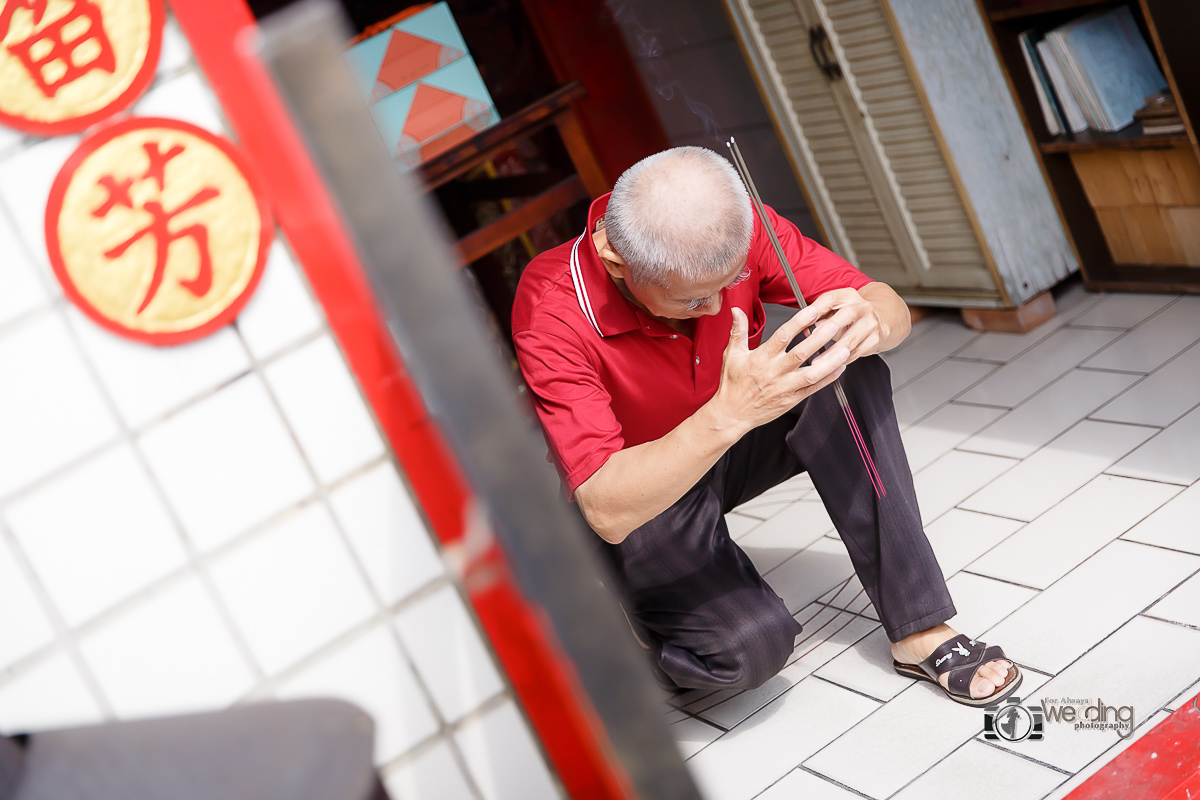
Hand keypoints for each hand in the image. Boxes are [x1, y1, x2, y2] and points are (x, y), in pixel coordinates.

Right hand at [709, 306, 848, 437]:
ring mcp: (785, 387)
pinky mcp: (791, 399)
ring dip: (830, 361)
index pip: (782, 336)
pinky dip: (828, 379)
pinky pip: (813, 388)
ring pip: (812, 373)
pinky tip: (840, 368)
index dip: (799, 322)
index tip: (813, 311)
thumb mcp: (732, 355)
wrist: (732, 414)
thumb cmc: (733, 385)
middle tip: (836, 325)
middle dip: (820, 338)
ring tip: (845, 349)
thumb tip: (737, 311)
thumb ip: (738, 331)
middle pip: (801, 353)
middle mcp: (775, 372)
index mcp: (762, 358)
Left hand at [802, 287, 887, 363]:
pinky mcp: (876, 338)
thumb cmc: (848, 318)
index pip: (831, 298)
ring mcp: (871, 322)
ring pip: (851, 338)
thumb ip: (819, 318)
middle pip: (846, 315)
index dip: (817, 309)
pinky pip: (857, 351)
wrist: (877, 321)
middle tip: (812, 343)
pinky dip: (843, 359)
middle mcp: (862, 307)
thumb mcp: (833, 313)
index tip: (804, 321)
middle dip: (828, 330)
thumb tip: (807, 330)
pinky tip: (832, 365)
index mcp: (848, 295)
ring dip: (832, 352)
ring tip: (818, 362)